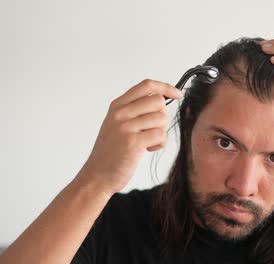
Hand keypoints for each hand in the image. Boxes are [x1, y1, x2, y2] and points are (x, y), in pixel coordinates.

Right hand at [78, 79, 182, 195]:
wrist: (96, 176)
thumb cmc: (111, 152)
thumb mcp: (117, 124)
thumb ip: (134, 110)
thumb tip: (162, 100)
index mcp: (117, 106)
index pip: (146, 85)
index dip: (165, 87)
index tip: (177, 94)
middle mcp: (120, 113)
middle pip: (157, 101)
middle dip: (162, 115)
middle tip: (152, 129)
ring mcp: (126, 128)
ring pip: (161, 118)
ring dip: (161, 132)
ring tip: (148, 142)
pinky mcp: (133, 143)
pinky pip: (160, 135)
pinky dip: (160, 144)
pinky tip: (149, 149)